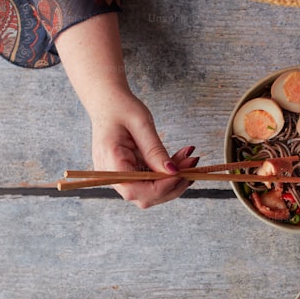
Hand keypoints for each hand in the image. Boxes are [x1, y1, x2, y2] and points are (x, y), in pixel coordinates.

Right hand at [90, 90, 198, 207]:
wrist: (107, 102)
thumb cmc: (120, 108)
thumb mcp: (141, 124)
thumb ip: (155, 150)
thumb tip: (173, 172)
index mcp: (110, 162)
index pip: (136, 189)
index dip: (162, 186)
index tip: (183, 172)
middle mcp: (112, 175)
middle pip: (146, 196)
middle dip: (173, 184)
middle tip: (193, 163)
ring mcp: (120, 177)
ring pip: (151, 191)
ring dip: (174, 180)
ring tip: (190, 159)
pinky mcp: (129, 173)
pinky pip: (151, 181)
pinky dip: (168, 174)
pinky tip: (181, 160)